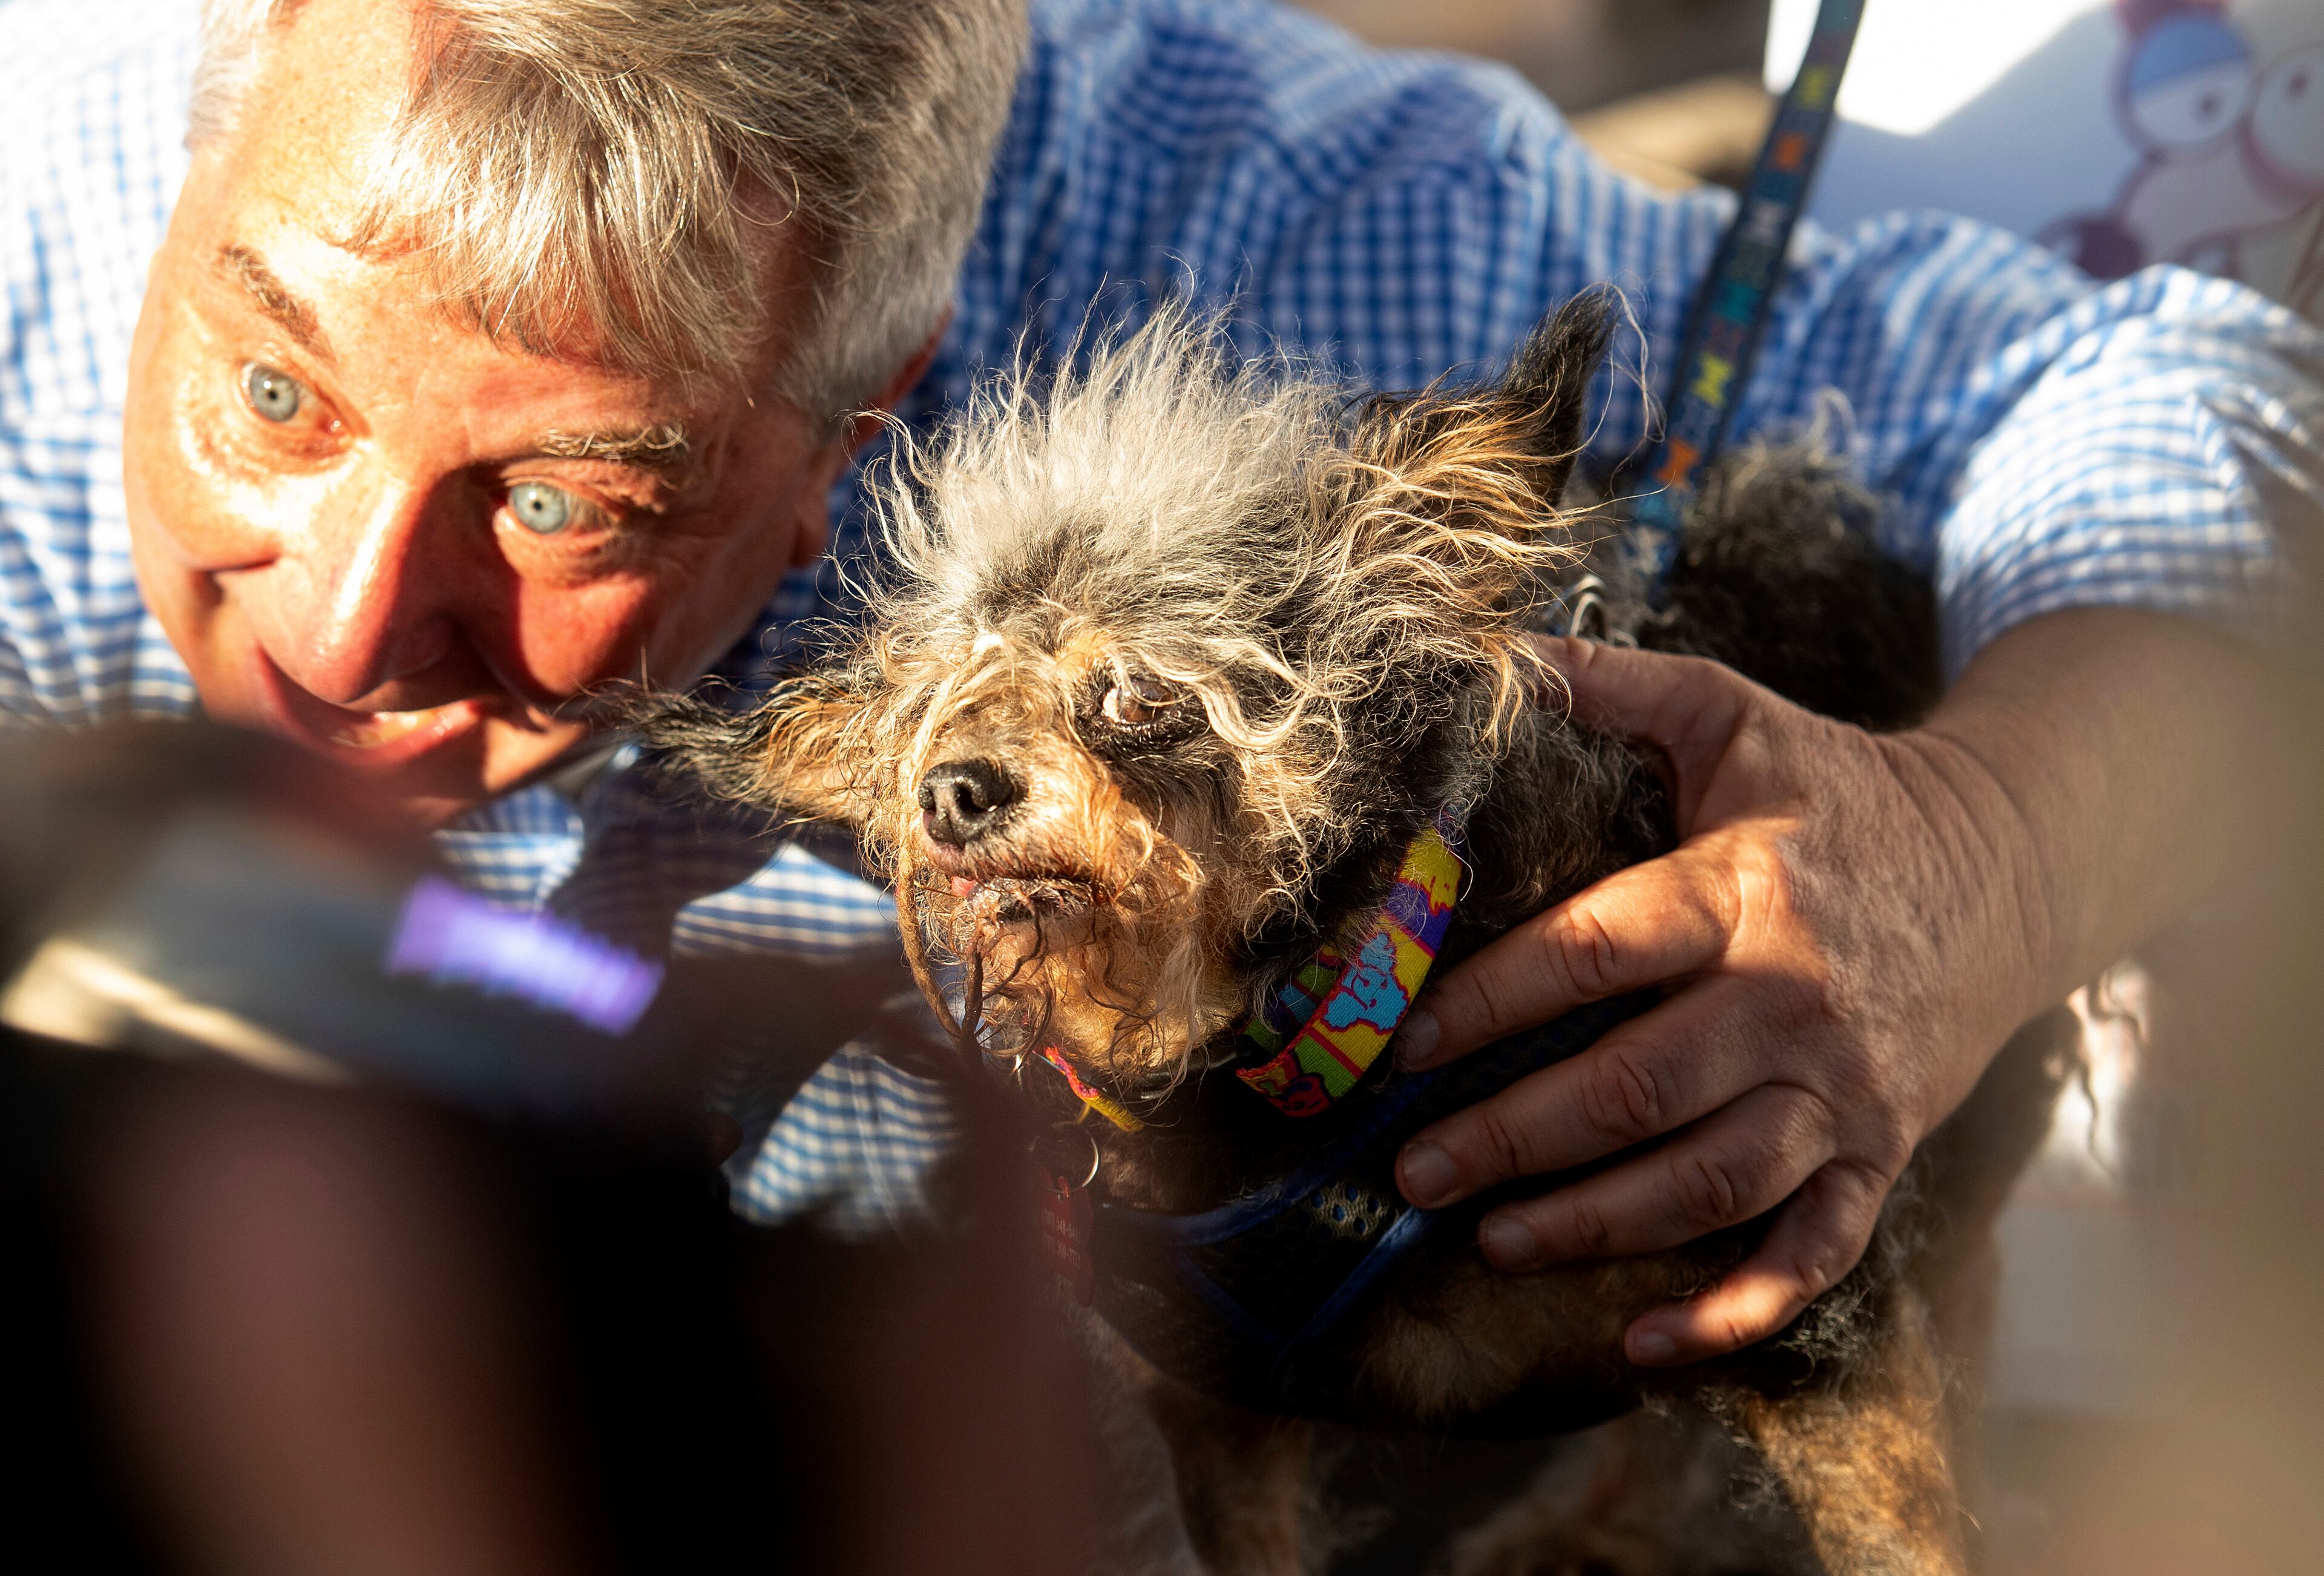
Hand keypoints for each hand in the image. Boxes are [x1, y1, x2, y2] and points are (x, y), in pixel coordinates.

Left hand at [1391, 635, 2060, 1366]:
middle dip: (1513, 1137)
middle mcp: (1793, 1001)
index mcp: (1743, 892)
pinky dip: (1735, 1311)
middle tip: (1413, 1171)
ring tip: (1491, 1241)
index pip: (1594, 953)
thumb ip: (1617, 685)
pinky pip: (1813, 1252)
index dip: (1488, 1004)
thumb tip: (1496, 648)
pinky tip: (1645, 1345)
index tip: (1398, 1045)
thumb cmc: (1836, 791)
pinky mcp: (1882, 1150)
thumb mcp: (1733, 716)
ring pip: (1709, 1181)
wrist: (2009, 862)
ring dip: (1594, 1224)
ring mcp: (1844, 1088)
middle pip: (1636, 1086)